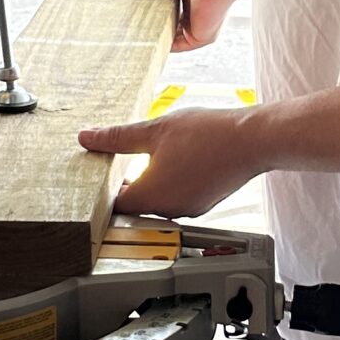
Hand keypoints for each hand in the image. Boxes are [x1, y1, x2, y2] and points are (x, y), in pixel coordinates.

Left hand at [78, 106, 262, 218]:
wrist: (253, 141)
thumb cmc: (208, 135)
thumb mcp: (155, 129)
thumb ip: (117, 137)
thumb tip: (86, 137)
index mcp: (150, 196)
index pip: (112, 204)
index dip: (101, 189)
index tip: (98, 172)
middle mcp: (167, 210)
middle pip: (134, 205)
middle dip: (125, 183)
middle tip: (117, 160)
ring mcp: (187, 209)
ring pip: (156, 202)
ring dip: (149, 183)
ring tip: (148, 156)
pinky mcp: (203, 204)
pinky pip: (176, 198)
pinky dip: (169, 184)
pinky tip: (175, 161)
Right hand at [142, 0, 233, 50]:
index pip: (174, 12)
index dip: (159, 15)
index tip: (140, 16)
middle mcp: (198, 15)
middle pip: (174, 27)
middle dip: (158, 29)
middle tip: (136, 29)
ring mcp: (201, 27)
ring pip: (176, 38)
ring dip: (160, 39)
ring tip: (138, 39)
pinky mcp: (202, 38)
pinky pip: (180, 46)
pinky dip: (166, 47)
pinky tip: (150, 43)